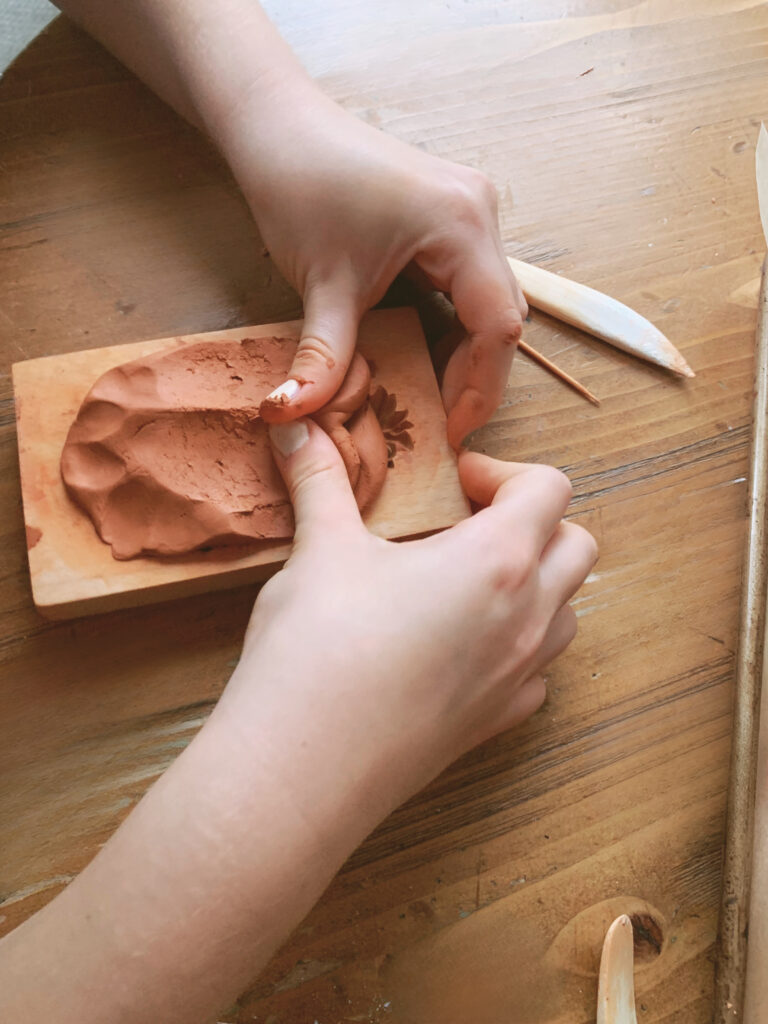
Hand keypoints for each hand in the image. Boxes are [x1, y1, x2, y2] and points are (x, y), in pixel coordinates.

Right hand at [217, 420, 596, 826]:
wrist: (304, 768)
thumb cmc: (318, 650)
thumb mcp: (319, 550)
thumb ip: (320, 479)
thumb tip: (295, 425)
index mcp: (498, 559)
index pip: (549, 488)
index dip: (504, 472)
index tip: (453, 482)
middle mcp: (527, 615)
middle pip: (577, 545)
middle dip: (535, 523)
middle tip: (465, 525)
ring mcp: (519, 675)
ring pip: (568, 610)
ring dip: (536, 582)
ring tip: (466, 581)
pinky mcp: (497, 721)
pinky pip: (538, 671)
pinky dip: (518, 644)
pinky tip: (462, 644)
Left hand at [219, 88, 526, 448]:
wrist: (277, 126)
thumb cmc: (300, 184)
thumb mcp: (321, 284)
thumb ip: (324, 359)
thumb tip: (295, 414)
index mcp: (462, 224)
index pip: (499, 325)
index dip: (479, 388)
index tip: (449, 433)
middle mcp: (480, 214)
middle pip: (503, 317)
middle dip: (475, 376)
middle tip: (440, 423)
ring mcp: (471, 211)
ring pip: (491, 304)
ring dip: (464, 353)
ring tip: (429, 394)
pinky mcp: (452, 216)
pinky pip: (470, 286)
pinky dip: (452, 326)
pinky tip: (421, 353)